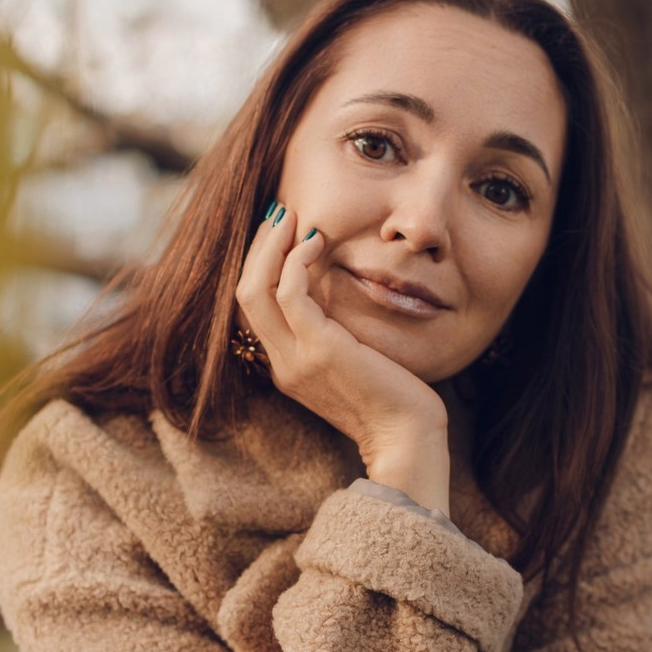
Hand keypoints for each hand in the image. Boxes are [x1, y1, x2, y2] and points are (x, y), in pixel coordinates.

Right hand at [235, 203, 449, 482]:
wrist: (407, 438)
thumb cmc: (395, 400)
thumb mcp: (356, 360)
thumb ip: (337, 332)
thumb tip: (339, 290)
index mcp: (288, 367)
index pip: (256, 307)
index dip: (263, 264)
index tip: (283, 232)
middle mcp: (282, 364)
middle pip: (244, 292)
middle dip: (259, 247)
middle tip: (281, 212)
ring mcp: (294, 359)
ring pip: (255, 288)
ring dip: (272, 245)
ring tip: (293, 217)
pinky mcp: (318, 350)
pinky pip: (289, 292)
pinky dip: (297, 259)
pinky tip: (318, 240)